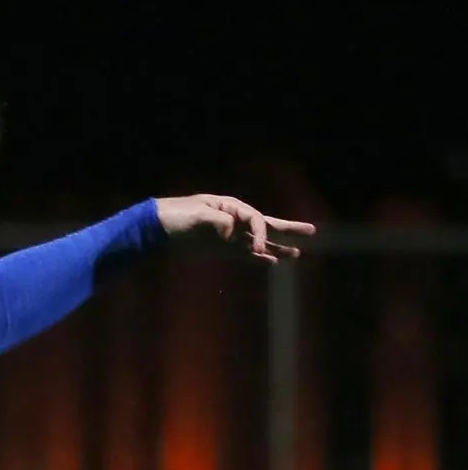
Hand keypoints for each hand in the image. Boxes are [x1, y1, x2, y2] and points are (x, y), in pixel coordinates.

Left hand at [155, 194, 315, 261]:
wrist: (157, 228)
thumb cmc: (176, 216)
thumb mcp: (196, 215)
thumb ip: (216, 221)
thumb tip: (230, 230)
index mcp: (231, 207)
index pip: (257, 220)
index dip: (262, 234)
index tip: (260, 249)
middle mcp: (235, 220)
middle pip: (267, 225)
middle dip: (289, 229)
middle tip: (312, 231)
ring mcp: (229, 236)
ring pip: (259, 242)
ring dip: (277, 248)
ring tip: (297, 254)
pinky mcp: (221, 250)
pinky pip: (245, 255)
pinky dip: (258, 258)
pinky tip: (271, 262)